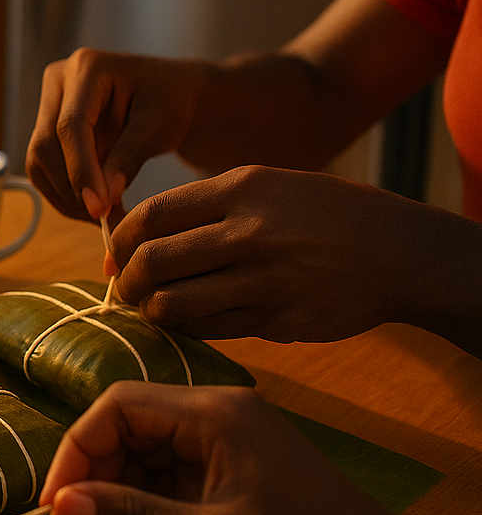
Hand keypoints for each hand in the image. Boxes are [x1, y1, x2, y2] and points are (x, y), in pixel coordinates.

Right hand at [27, 48, 212, 221]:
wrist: (171, 94)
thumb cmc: (172, 101)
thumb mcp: (159, 126)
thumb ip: (129, 158)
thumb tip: (102, 200)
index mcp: (87, 68)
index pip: (70, 126)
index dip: (80, 170)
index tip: (99, 207)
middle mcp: (59, 81)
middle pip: (45, 144)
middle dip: (72, 188)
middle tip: (103, 218)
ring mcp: (49, 104)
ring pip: (39, 162)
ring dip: (66, 196)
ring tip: (103, 214)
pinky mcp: (48, 129)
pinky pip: (44, 169)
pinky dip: (65, 194)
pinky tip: (93, 205)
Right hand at [41, 383, 481, 514]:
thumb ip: (130, 514)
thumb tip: (60, 506)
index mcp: (212, 412)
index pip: (116, 408)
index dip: (77, 453)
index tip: (56, 507)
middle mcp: (215, 417)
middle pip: (126, 436)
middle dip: (95, 490)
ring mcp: (226, 446)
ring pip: (144, 465)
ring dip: (118, 511)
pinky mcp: (233, 476)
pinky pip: (170, 485)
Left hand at [109, 164, 481, 344]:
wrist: (398, 251)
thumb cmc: (321, 213)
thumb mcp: (267, 184)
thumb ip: (204, 206)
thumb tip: (136, 238)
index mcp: (240, 190)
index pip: (151, 216)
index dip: (121, 239)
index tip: (116, 253)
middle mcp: (249, 233)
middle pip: (153, 262)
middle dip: (127, 280)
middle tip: (125, 287)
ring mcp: (264, 280)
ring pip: (174, 305)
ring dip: (151, 311)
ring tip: (151, 308)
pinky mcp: (277, 320)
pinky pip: (209, 330)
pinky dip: (186, 328)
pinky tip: (188, 320)